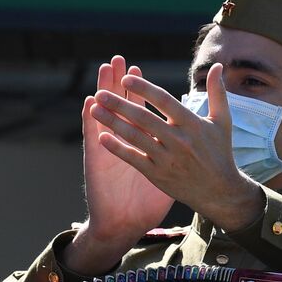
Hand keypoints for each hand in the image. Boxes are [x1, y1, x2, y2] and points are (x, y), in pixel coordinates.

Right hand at [64, 56, 175, 273]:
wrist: (125, 222)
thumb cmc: (147, 200)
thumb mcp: (166, 173)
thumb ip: (177, 151)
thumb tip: (194, 138)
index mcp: (141, 141)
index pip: (140, 108)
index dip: (140, 90)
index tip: (139, 70)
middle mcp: (121, 141)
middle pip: (120, 105)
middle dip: (119, 83)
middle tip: (117, 60)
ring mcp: (107, 150)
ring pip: (104, 116)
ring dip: (103, 94)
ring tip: (103, 71)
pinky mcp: (98, 161)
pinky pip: (94, 139)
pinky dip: (90, 121)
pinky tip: (88, 105)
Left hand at [89, 63, 264, 232]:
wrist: (218, 191)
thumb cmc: (219, 152)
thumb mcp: (222, 121)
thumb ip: (217, 92)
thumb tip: (216, 65)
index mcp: (192, 124)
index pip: (164, 101)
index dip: (144, 88)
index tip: (125, 78)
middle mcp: (179, 140)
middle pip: (144, 118)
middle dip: (119, 104)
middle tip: (100, 92)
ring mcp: (167, 158)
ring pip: (135, 137)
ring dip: (112, 122)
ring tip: (94, 109)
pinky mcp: (157, 174)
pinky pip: (134, 158)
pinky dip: (117, 148)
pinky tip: (101, 137)